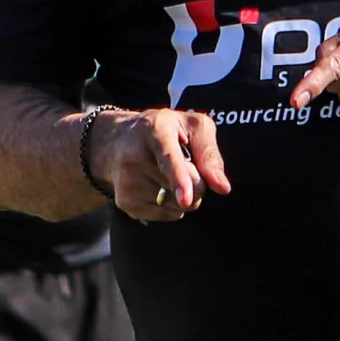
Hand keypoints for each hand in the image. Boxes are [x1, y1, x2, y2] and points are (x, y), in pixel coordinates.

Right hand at [89, 107, 231, 223]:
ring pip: (179, 205)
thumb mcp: (192, 126)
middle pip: (187, 188)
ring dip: (185, 194)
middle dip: (198, 182)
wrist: (117, 140)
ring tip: (165, 172)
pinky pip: (169, 215)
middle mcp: (135, 156)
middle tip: (186, 162)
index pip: (169, 158)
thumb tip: (222, 188)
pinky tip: (157, 184)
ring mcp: (128, 183)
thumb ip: (210, 153)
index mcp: (155, 130)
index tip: (186, 199)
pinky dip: (172, 204)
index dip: (179, 179)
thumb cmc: (167, 130)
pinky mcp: (126, 203)